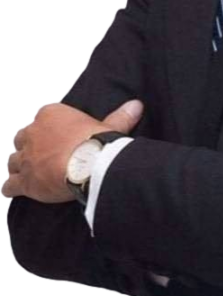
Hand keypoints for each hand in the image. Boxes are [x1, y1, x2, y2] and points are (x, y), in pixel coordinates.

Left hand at [0, 99, 144, 203]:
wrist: (88, 165)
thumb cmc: (97, 142)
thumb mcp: (110, 126)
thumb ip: (120, 116)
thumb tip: (137, 104)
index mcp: (50, 114)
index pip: (42, 115)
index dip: (47, 126)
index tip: (55, 135)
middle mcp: (32, 133)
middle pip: (21, 137)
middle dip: (28, 145)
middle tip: (40, 155)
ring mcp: (25, 157)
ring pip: (12, 160)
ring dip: (17, 166)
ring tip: (26, 172)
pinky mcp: (23, 180)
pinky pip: (8, 185)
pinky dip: (9, 188)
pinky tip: (11, 191)